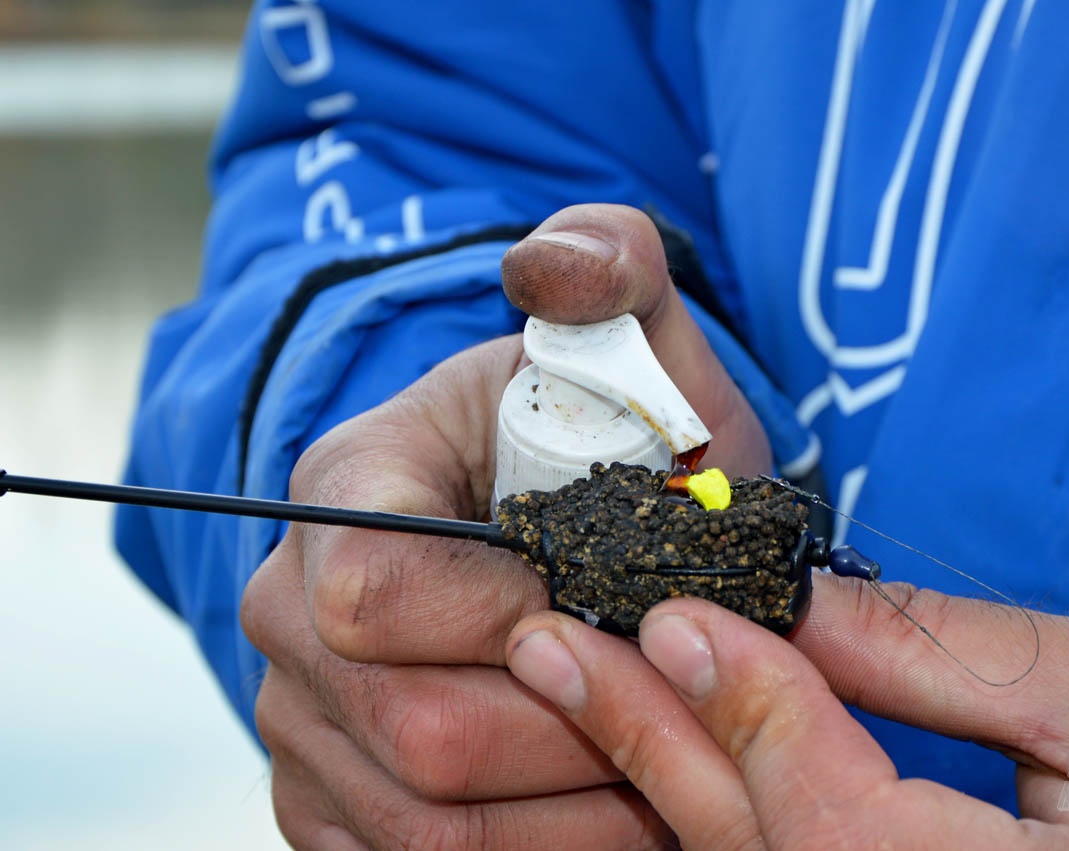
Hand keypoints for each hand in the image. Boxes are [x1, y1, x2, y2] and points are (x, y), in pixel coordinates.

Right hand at [239, 203, 770, 847]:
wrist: (561, 515)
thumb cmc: (600, 434)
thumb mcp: (623, 337)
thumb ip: (605, 265)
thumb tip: (553, 267)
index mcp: (344, 493)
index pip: (375, 595)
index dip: (511, 624)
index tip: (623, 613)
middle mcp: (291, 615)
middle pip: (413, 733)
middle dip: (579, 735)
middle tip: (686, 710)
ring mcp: (302, 721)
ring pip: (427, 822)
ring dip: (577, 812)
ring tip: (673, 766)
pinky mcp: (335, 801)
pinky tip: (614, 808)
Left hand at [506, 573, 1068, 848]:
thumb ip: (944, 659)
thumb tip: (798, 604)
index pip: (826, 814)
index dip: (742, 704)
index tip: (675, 612)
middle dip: (654, 746)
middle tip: (556, 651)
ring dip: (668, 787)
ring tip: (585, 692)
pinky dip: (724, 825)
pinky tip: (668, 763)